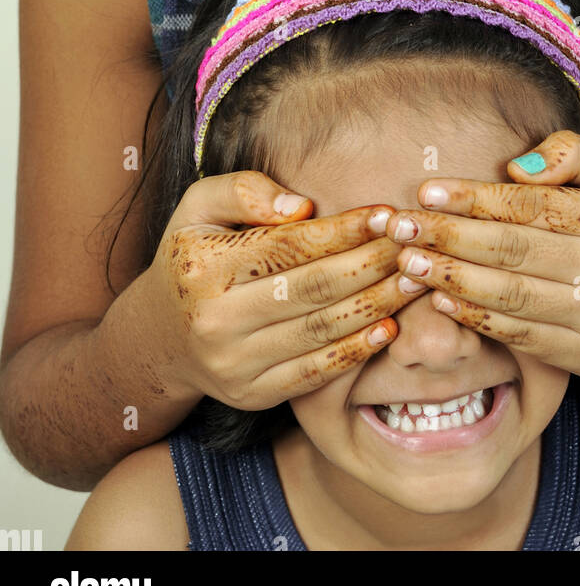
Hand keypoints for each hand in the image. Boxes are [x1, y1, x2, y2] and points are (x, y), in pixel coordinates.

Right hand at [142, 170, 423, 408]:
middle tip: (412, 244)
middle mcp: (215, 320)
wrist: (160, 336)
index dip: (344, 229)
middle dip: (371, 264)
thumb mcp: (198, 207)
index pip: (289, 246)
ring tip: (413, 279)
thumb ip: (243, 190)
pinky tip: (389, 327)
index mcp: (205, 267)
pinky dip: (356, 351)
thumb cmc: (195, 256)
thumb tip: (301, 207)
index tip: (386, 213)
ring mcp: (234, 363)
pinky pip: (314, 373)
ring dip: (376, 305)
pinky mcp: (252, 394)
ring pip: (320, 331)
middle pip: (312, 289)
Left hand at [382, 130, 579, 380]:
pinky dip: (474, 318)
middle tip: (399, 226)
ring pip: (509, 295)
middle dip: (449, 237)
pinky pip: (517, 335)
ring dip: (451, 279)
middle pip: (513, 250)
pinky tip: (439, 300)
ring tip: (408, 262)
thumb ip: (570, 152)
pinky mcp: (579, 356)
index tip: (427, 191)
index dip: (475, 198)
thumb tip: (516, 165)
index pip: (531, 206)